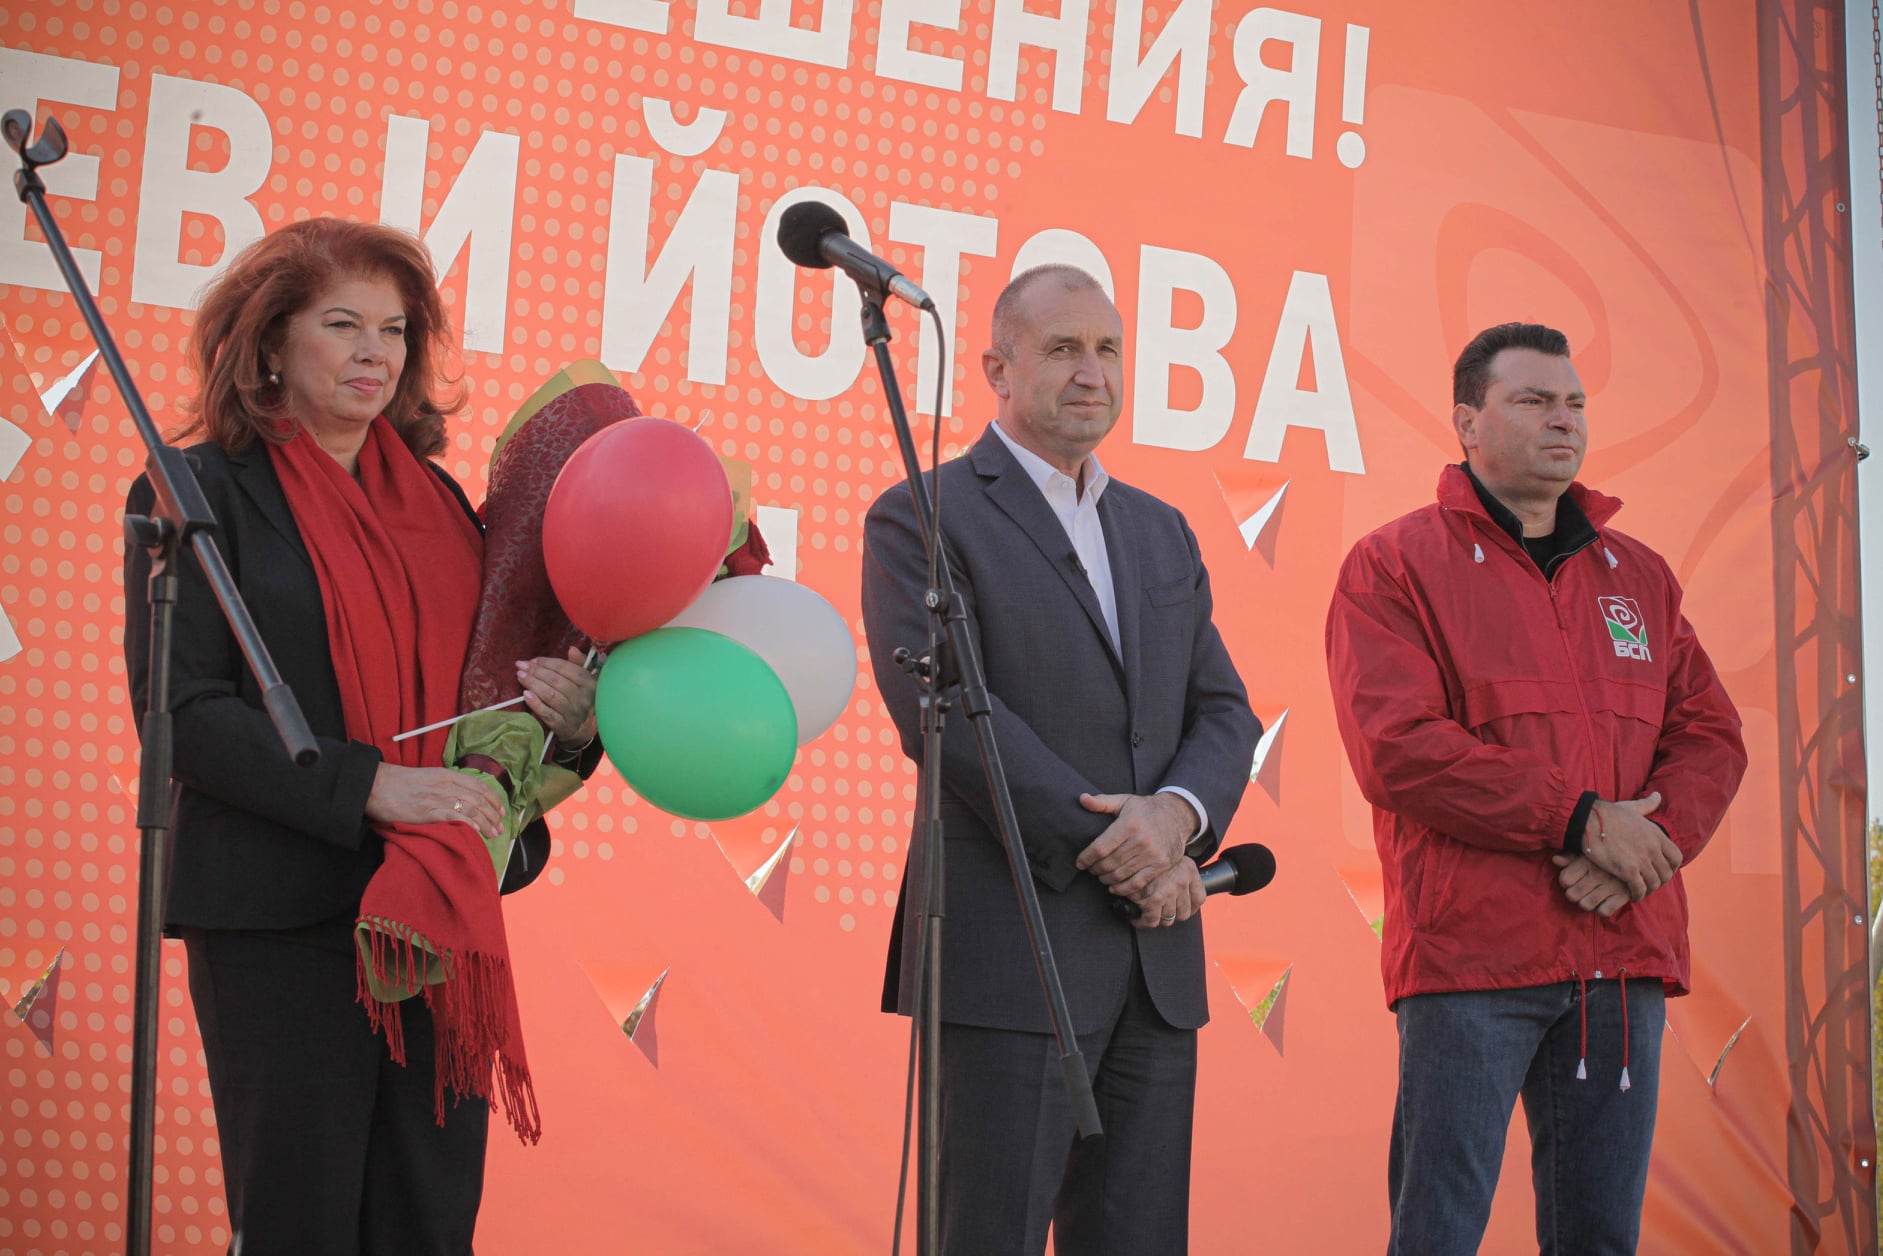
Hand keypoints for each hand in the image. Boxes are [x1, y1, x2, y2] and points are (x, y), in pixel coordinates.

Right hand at [365, 764, 504, 839]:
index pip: (479, 786)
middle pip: (478, 800)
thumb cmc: (399, 783)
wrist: (376, 786)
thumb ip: (445, 784)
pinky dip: (468, 823)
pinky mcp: (427, 812)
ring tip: (493, 834)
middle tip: (501, 829)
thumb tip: (461, 796)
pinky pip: (453, 817)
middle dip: (493, 815)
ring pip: (470, 809)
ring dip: (486, 823)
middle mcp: (446, 785)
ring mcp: (437, 798)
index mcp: (447, 775)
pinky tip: (476, 831)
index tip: (502, 811)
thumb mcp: (428, 777)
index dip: (494, 800)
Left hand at [518, 647, 598, 748]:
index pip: (567, 669)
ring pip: (551, 696)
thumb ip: (578, 663)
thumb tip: (572, 649)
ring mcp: (574, 713)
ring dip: (533, 684)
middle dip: (536, 671)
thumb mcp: (585, 680)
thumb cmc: (581, 699)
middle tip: (521, 666)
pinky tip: (525, 694)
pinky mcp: (563, 727)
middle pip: (556, 681)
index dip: (548, 662)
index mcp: (590, 683)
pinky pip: (547, 714)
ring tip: (520, 676)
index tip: (533, 660)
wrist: (583, 729)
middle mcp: (583, 698)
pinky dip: (535, 704)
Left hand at [1074, 792, 1194, 896]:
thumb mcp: (1124, 801)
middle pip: (1109, 863)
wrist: (1176, 815)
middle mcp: (1142, 840)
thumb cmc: (1145, 809)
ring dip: (1106, 879)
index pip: (1101, 847)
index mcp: (1129, 824)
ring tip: (1101, 876)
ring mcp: (1153, 854)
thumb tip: (1082, 799)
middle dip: (1095, 869)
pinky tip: (1114, 887)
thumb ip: (1102, 802)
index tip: (1079, 863)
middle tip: (1090, 869)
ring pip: (1121, 874)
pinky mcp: (1161, 865)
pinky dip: (1123, 889)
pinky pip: (1138, 883)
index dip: (1086, 858)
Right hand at [1126, 859, 1204, 929]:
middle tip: (1162, 911)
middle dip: (1173, 915)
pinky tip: (1138, 918)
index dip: (1192, 908)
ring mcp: (1168, 891)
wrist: (1134, 845)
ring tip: (1149, 915)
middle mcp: (1182, 882)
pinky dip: (1144, 922)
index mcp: (1189, 870)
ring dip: (1158, 919)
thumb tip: (1180, 896)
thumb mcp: (1170, 857)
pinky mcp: (1152, 898)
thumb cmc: (1148, 852)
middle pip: (1184, 913)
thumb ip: (1179, 874)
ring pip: (1168, 918)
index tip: (1185, 910)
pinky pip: (1151, 920)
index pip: (1199, 899)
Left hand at [1551, 854, 1630, 916]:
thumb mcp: (1588, 852)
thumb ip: (1570, 857)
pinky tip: (1603, 902)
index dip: (1564, 882)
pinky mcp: (1624, 895)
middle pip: (1572, 895)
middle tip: (1579, 891)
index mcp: (1587, 861)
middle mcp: (1598, 874)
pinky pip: (1604, 911)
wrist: (1639, 855)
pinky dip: (1602, 909)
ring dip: (1585, 903)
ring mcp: (1611, 885)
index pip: (1565, 880)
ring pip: (1586, 905)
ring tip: (1590, 897)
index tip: (1569, 880)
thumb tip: (1555, 860)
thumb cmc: (1607, 855)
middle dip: (1573, 894)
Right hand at [1581, 793, 1680, 900]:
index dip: (1672, 868)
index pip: (1676, 857)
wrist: (1588, 819)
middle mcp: (1653, 848)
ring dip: (1648, 889)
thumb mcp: (1632, 807)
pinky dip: (1638, 895)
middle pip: (1666, 873)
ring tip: (1640, 890)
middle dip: (1660, 881)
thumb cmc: (1608, 813)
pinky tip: (1632, 895)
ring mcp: (1641, 860)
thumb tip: (1657, 795)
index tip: (1663, 871)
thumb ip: (1647, 804)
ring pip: (1654, 883)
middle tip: (1650, 884)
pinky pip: (1639, 889)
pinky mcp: (1627, 870)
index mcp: (1656, 835)